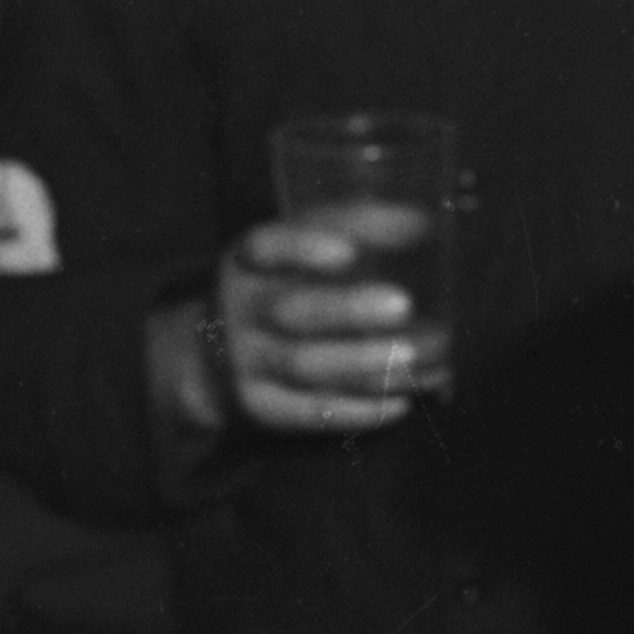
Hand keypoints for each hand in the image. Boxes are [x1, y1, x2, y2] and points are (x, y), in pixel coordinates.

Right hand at [168, 215, 451, 445]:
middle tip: (404, 304)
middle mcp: (240, 308)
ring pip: (304, 364)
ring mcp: (245, 360)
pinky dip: (359, 409)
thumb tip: (420, 222)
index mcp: (249, 262)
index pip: (266, 247)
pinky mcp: (259, 405)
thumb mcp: (302, 250)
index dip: (303, 249)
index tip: (348, 252)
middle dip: (348, 309)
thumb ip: (355, 229)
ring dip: (362, 361)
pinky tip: (402, 401)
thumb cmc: (283, 287)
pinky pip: (310, 412)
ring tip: (413, 356)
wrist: (213, 357)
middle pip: (292, 310)